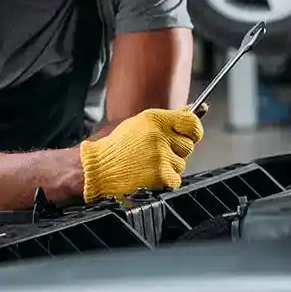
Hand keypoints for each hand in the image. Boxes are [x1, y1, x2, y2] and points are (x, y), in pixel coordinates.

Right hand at [78, 106, 204, 202]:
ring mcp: (161, 156)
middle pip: (188, 146)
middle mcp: (160, 136)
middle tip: (156, 153)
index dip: (193, 130)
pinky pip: (175, 180)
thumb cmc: (114, 147)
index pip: (192, 122)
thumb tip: (193, 110)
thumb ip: (167, 118)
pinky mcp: (161, 175)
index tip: (190, 134)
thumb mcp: (138, 124)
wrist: (97, 170)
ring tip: (147, 164)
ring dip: (169, 167)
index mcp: (155, 119)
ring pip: (181, 164)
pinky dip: (165, 181)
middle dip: (176, 151)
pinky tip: (148, 176)